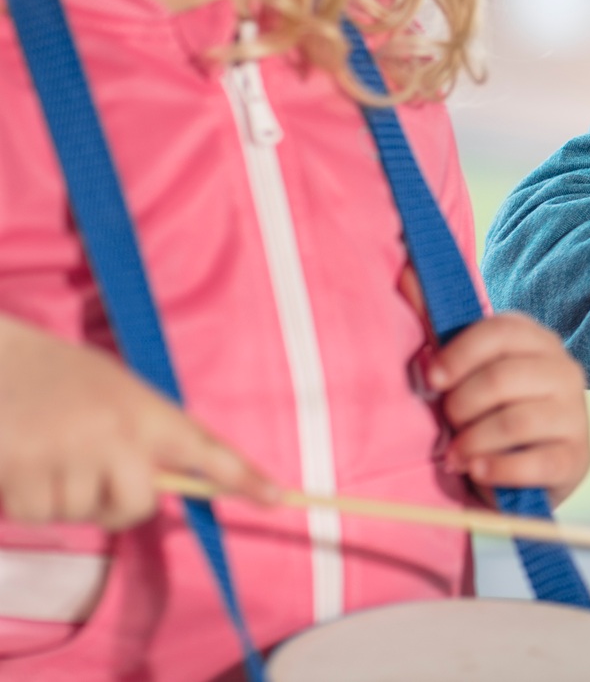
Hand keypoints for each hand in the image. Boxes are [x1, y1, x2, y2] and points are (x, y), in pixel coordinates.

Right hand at [0, 314, 271, 529]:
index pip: (205, 449)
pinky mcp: (21, 472)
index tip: (278, 498)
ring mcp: (67, 454)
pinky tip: (21, 463)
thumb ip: (148, 432)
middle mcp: (113, 434)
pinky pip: (35, 514)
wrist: (0, 358)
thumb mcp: (120, 391)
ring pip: (79, 513)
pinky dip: (26, 500)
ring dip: (63, 498)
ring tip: (49, 454)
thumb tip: (175, 478)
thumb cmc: (63, 376)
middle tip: (94, 476)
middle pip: (136, 507)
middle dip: (115, 504)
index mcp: (144, 410)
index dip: (243, 477)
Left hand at [428, 314, 589, 505]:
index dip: (459, 354)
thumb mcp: (463, 367)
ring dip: (473, 441)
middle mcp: (564, 370)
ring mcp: (575, 414)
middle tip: (447, 423)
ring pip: (516, 421)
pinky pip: (537, 462)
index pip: (500, 331)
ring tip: (454, 455)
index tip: (432, 378)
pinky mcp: (577, 457)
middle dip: (461, 405)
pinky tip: (479, 471)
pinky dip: (498, 469)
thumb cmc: (485, 410)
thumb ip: (437, 322)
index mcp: (537, 341)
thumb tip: (406, 270)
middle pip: (503, 377)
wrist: (520, 469)